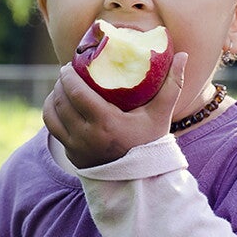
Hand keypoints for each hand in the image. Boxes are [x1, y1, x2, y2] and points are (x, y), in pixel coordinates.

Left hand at [43, 52, 187, 168]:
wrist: (141, 181)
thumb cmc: (151, 143)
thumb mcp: (161, 114)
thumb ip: (173, 84)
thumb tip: (183, 55)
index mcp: (106, 123)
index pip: (76, 93)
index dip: (68, 76)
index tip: (69, 64)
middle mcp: (86, 136)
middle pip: (62, 101)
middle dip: (60, 83)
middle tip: (66, 72)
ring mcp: (76, 148)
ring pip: (52, 115)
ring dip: (53, 97)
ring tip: (61, 87)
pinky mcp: (71, 155)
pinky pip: (53, 130)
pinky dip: (52, 114)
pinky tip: (58, 105)